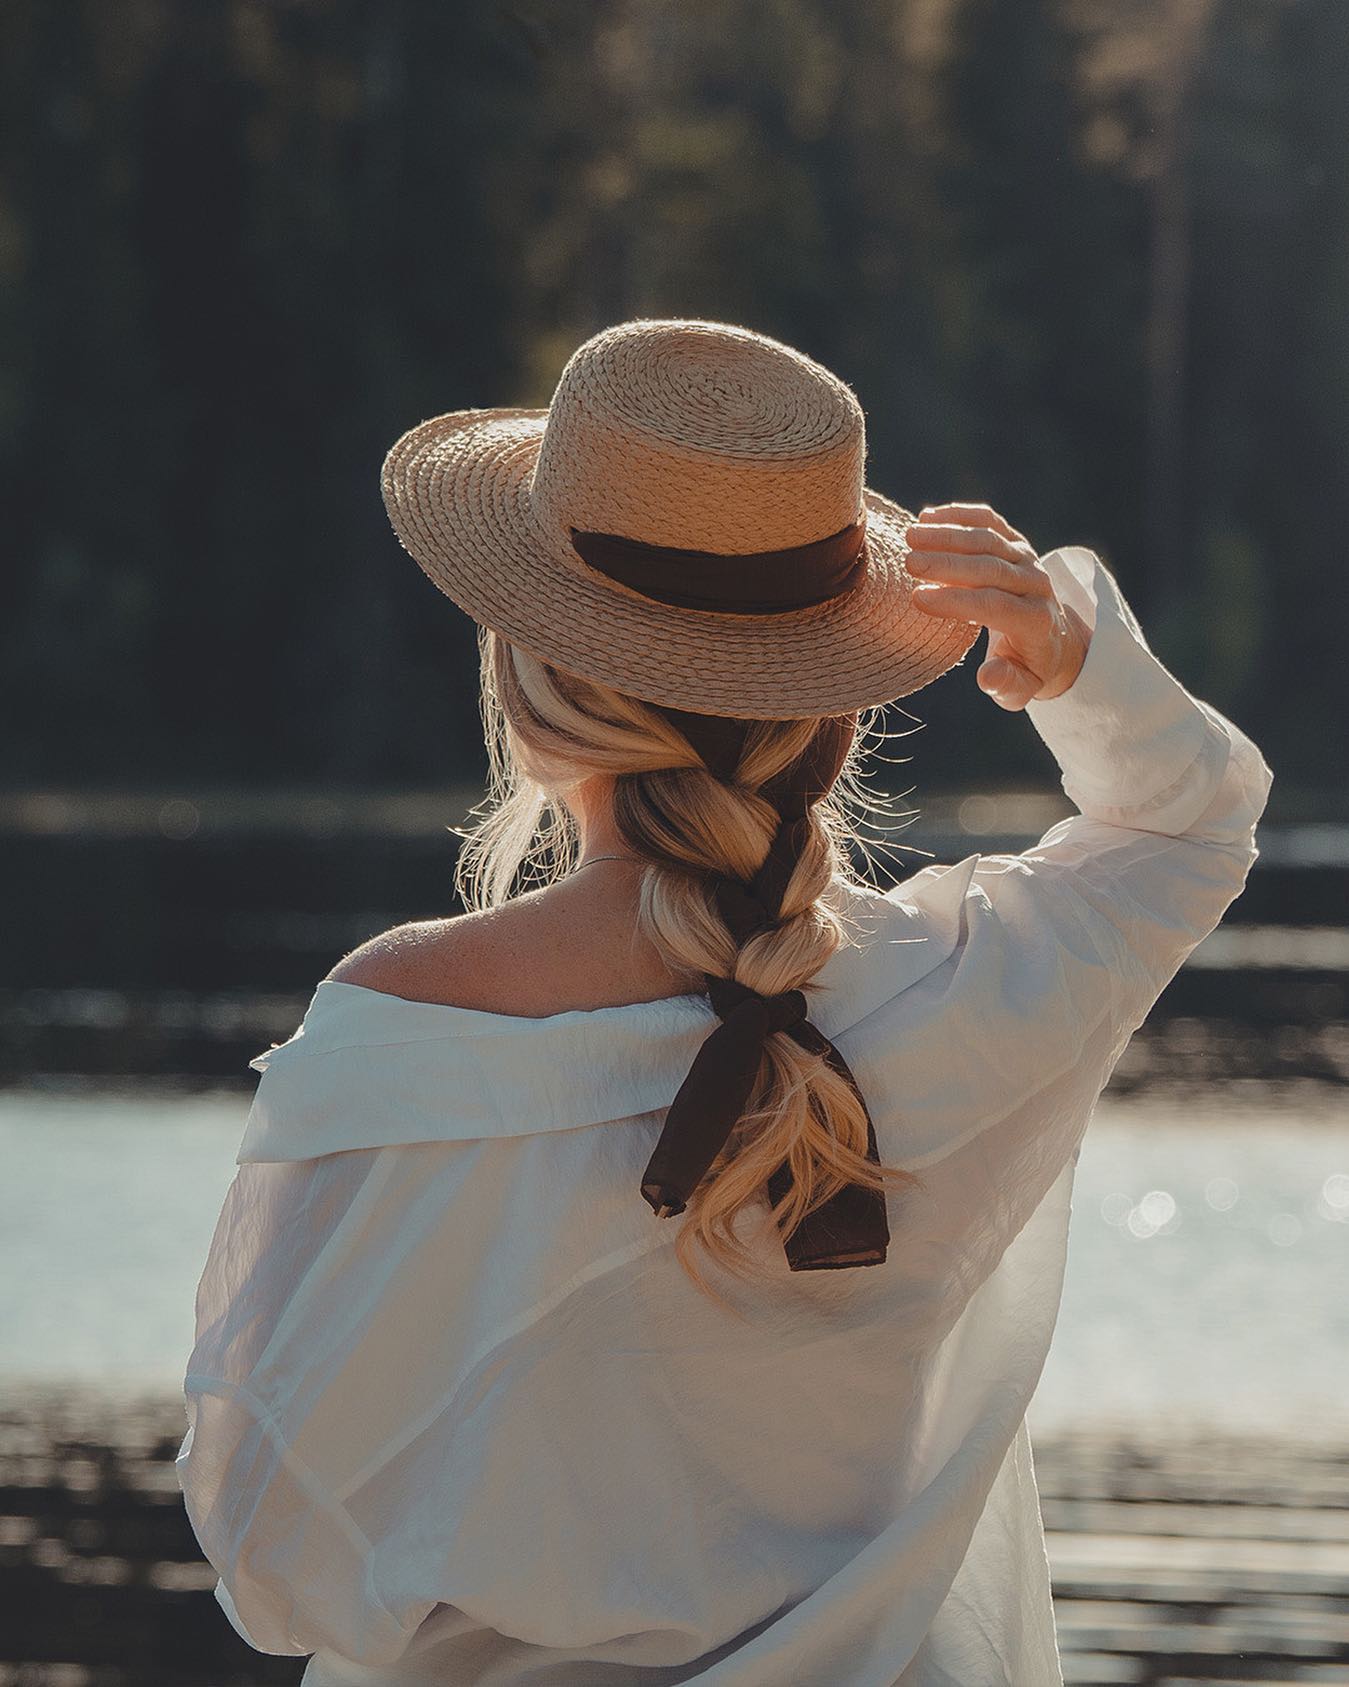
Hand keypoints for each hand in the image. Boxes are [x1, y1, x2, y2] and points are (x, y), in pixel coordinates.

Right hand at [906, 502, 1089, 709]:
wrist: (1052, 638)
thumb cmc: (1024, 667)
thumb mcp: (1018, 688)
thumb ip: (1006, 685)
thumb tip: (988, 676)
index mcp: (1036, 620)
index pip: (995, 606)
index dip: (956, 601)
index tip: (918, 599)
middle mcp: (1036, 583)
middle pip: (990, 567)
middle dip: (948, 563)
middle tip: (909, 562)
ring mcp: (1027, 558)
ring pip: (988, 539)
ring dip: (948, 535)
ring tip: (910, 536)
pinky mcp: (1016, 541)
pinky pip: (989, 521)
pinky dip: (960, 515)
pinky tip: (928, 516)